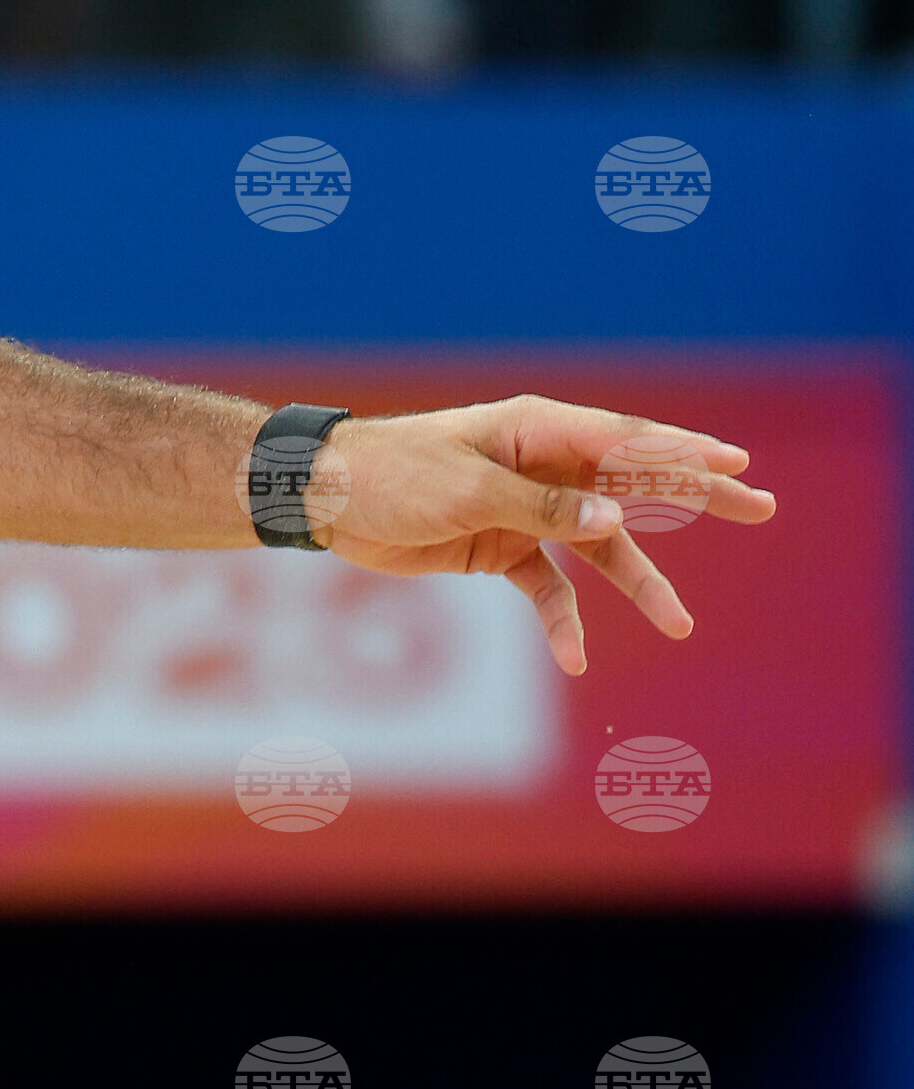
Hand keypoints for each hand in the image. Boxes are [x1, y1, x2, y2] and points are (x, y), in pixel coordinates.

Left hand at [311, 398, 772, 676]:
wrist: (327, 499)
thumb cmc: (395, 474)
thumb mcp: (470, 489)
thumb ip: (544, 506)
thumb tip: (614, 519)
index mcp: (534, 430)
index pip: (623, 440)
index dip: (681, 451)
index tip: (736, 464)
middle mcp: (538, 464)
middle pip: (629, 485)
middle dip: (693, 499)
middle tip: (760, 509)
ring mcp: (523, 507)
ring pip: (598, 547)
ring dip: (637, 584)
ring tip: (681, 625)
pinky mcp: (499, 547)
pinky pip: (548, 586)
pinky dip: (564, 619)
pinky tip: (573, 658)